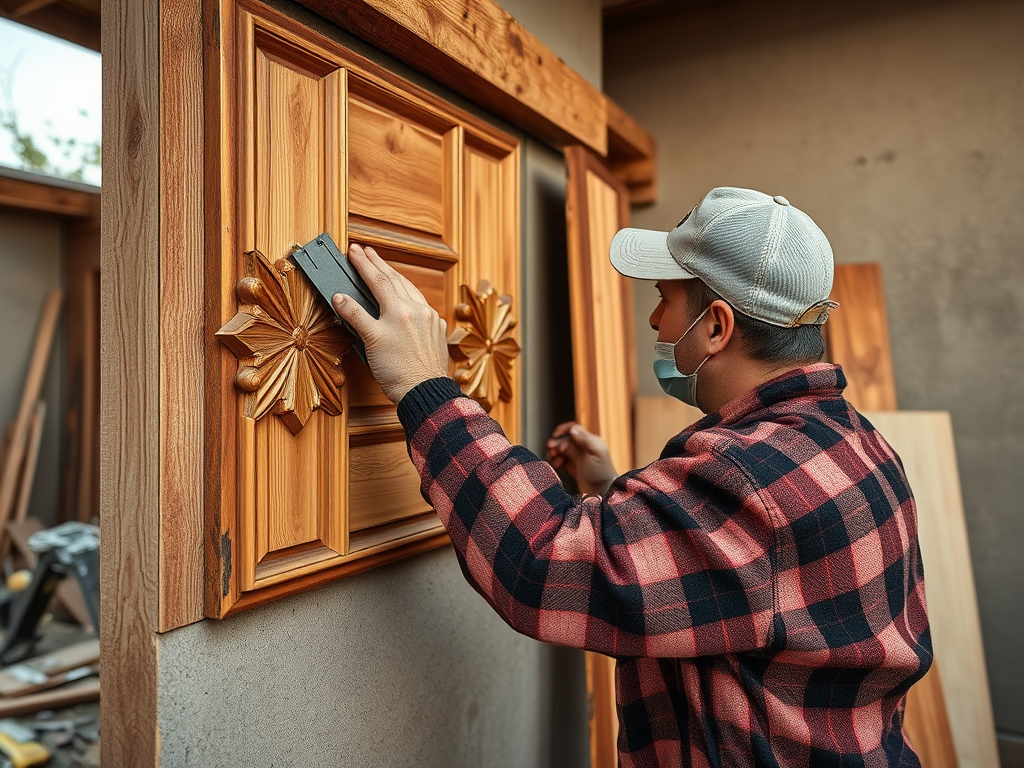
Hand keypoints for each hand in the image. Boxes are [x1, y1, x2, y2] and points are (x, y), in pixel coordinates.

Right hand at [332, 243, 450, 403]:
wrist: (424, 391)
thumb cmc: (397, 372)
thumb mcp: (370, 342)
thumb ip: (356, 316)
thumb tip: (339, 297)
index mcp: (400, 310)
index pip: (377, 279)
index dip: (363, 263)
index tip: (354, 250)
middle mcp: (417, 309)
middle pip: (395, 279)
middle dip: (378, 263)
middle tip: (366, 250)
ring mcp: (430, 318)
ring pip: (410, 289)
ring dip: (395, 276)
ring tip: (384, 267)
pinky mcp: (437, 329)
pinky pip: (422, 305)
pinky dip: (410, 295)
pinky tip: (406, 296)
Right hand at [545, 421, 617, 495]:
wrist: (602, 489)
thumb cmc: (603, 471)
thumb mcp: (597, 452)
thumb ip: (586, 439)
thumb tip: (573, 430)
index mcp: (589, 440)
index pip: (574, 429)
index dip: (563, 429)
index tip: (555, 434)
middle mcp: (582, 446)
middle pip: (565, 439)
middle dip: (556, 442)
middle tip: (550, 448)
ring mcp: (577, 456)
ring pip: (561, 449)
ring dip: (555, 451)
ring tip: (553, 457)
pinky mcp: (573, 465)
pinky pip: (561, 459)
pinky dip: (557, 460)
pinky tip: (557, 464)